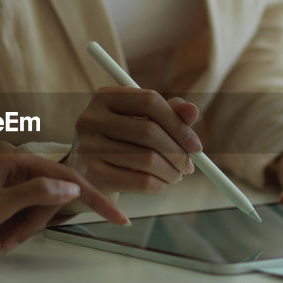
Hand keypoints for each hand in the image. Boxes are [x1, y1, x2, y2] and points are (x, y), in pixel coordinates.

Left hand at [0, 142, 127, 258]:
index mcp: (8, 156)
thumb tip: (71, 186)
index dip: (93, 196)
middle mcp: (8, 159)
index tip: (118, 216)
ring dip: (24, 227)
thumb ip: (36, 194)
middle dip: (37, 221)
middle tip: (11, 241)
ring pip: (38, 204)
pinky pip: (24, 208)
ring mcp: (3, 174)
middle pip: (50, 191)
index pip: (63, 174)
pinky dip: (16, 226)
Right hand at [66, 87, 201, 193]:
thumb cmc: (120, 144)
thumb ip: (168, 114)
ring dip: (171, 172)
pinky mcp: (89, 174)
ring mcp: (87, 146)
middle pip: (149, 131)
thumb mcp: (142, 123)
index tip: (196, 145)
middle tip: (189, 166)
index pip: (150, 101)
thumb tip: (193, 111)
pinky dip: (159, 185)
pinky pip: (140, 181)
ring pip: (148, 159)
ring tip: (176, 176)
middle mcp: (90, 118)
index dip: (178, 124)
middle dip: (178, 152)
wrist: (86, 177)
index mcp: (105, 96)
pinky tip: (162, 185)